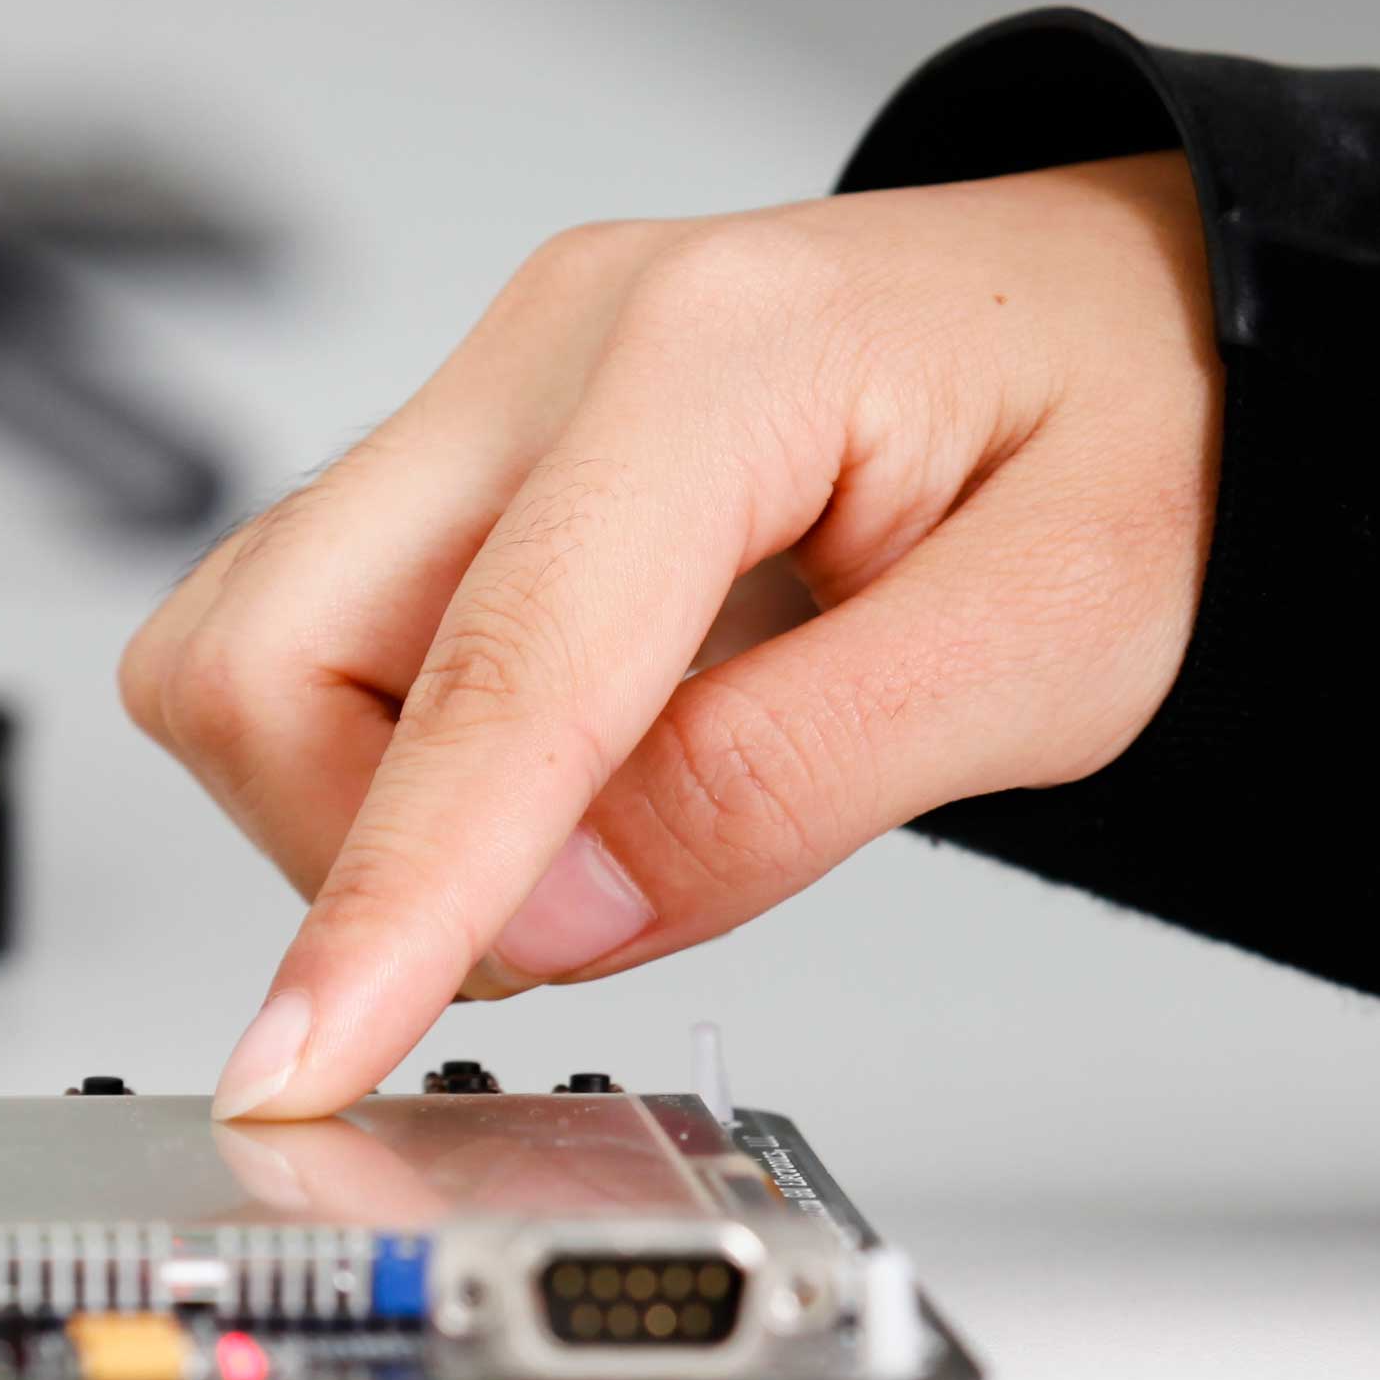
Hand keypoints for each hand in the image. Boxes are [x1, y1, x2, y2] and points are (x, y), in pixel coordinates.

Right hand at [119, 153, 1220, 1118]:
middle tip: (561, 923)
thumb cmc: (1127, 439)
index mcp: (718, 357)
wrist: (1130, 319)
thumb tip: (562, 913)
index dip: (394, 891)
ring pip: (248, 654)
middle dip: (358, 852)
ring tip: (585, 833)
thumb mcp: (1058, 645)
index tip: (305, 1060)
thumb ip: (796, 780)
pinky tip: (554, 768)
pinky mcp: (455, 453)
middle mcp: (553, 347)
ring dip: (364, 811)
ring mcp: (485, 391)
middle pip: (271, 650)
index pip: (497, 672)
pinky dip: (389, 759)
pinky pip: (307, 637)